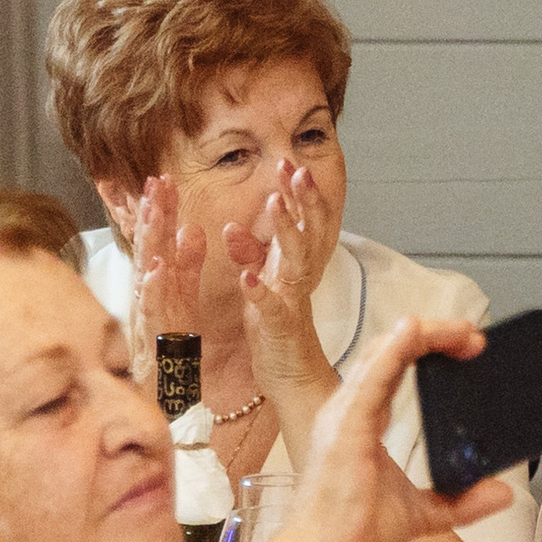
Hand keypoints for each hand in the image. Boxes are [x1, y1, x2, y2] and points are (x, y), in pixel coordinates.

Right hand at [126, 176, 204, 394]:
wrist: (164, 387)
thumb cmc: (171, 340)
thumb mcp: (184, 295)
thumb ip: (188, 264)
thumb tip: (191, 229)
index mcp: (159, 279)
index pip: (158, 238)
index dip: (159, 208)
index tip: (162, 178)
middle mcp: (148, 291)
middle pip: (148, 246)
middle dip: (151, 214)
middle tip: (155, 182)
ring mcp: (147, 310)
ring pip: (145, 270)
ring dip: (149, 242)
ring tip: (154, 213)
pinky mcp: (153, 333)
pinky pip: (153, 308)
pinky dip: (153, 287)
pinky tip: (157, 268)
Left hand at [224, 161, 338, 396]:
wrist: (292, 377)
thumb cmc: (275, 329)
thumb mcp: (263, 283)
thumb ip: (250, 254)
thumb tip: (232, 227)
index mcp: (292, 266)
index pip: (301, 221)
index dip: (297, 193)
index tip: (289, 164)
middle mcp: (298, 278)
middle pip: (309, 231)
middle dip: (304, 200)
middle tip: (298, 170)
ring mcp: (292, 300)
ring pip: (296, 260)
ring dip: (286, 231)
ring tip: (275, 205)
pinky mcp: (280, 327)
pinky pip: (273, 307)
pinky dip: (261, 291)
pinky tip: (248, 276)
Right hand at [284, 317, 512, 541]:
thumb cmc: (353, 534)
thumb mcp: (421, 514)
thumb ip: (460, 501)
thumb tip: (503, 493)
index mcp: (362, 421)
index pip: (395, 368)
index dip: (428, 350)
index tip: (469, 349)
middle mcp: (350, 410)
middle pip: (390, 351)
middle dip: (434, 337)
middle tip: (474, 337)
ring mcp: (344, 417)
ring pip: (383, 355)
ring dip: (423, 337)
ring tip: (461, 330)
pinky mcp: (346, 430)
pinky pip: (371, 381)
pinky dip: (393, 352)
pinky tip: (414, 332)